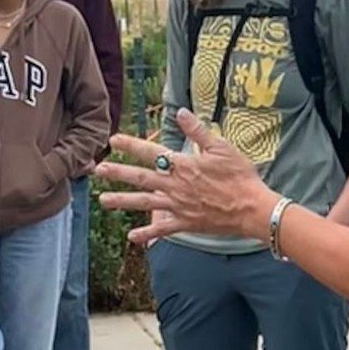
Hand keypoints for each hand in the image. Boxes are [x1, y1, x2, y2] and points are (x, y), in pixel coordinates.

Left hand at [97, 108, 276, 245]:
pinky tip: (131, 237)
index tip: (113, 140)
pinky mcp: (185, 223)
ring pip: (144, 203)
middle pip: (140, 177)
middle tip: (96, 170)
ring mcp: (178, 206)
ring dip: (122, 201)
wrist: (252, 209)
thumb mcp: (221, 147)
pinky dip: (146, 234)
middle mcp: (175, 186)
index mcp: (183, 165)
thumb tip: (181, 113)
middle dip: (117, 173)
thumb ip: (198, 131)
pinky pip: (162, 229)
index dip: (130, 145)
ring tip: (103, 200)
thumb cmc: (240, 176)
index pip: (151, 152)